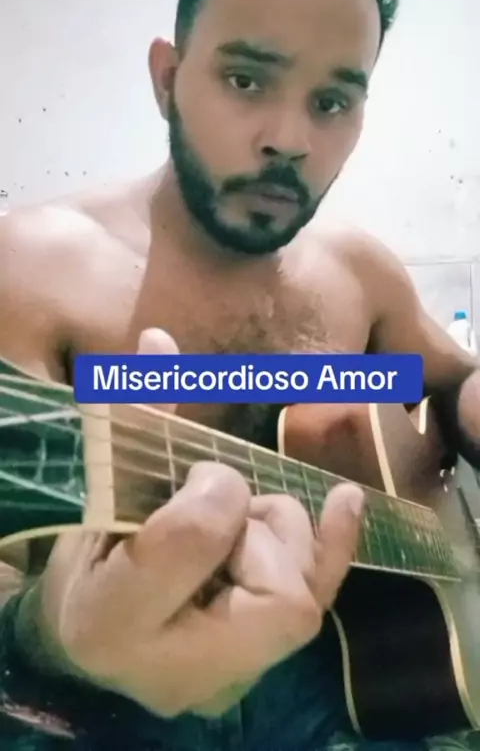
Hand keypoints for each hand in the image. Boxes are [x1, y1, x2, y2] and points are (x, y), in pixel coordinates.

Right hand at [17, 329, 363, 717]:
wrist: (88, 632)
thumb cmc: (86, 554)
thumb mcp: (101, 488)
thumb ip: (137, 418)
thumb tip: (159, 338)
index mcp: (110, 620)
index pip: (195, 543)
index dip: (215, 491)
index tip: (203, 469)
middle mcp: (174, 673)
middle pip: (275, 595)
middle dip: (261, 525)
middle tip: (224, 500)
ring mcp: (226, 681)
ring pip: (302, 600)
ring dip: (280, 535)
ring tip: (238, 522)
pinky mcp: (259, 669)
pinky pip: (316, 608)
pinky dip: (335, 546)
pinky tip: (346, 500)